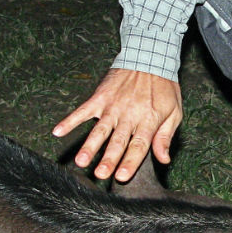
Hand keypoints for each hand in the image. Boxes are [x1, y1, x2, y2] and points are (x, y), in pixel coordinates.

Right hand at [53, 68, 182, 181]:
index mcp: (148, 120)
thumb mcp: (174, 111)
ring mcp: (112, 106)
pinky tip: (58, 131)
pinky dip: (70, 121)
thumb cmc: (163, 86)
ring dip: (89, 146)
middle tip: (100, 174)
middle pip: (117, 141)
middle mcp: (128, 115)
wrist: (149, 56)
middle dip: (108, 159)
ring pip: (99, 130)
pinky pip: (83, 111)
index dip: (130, 162)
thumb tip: (164, 159)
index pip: (138, 146)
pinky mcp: (100, 97)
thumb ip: (165, 137)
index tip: (121, 176)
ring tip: (81, 161)